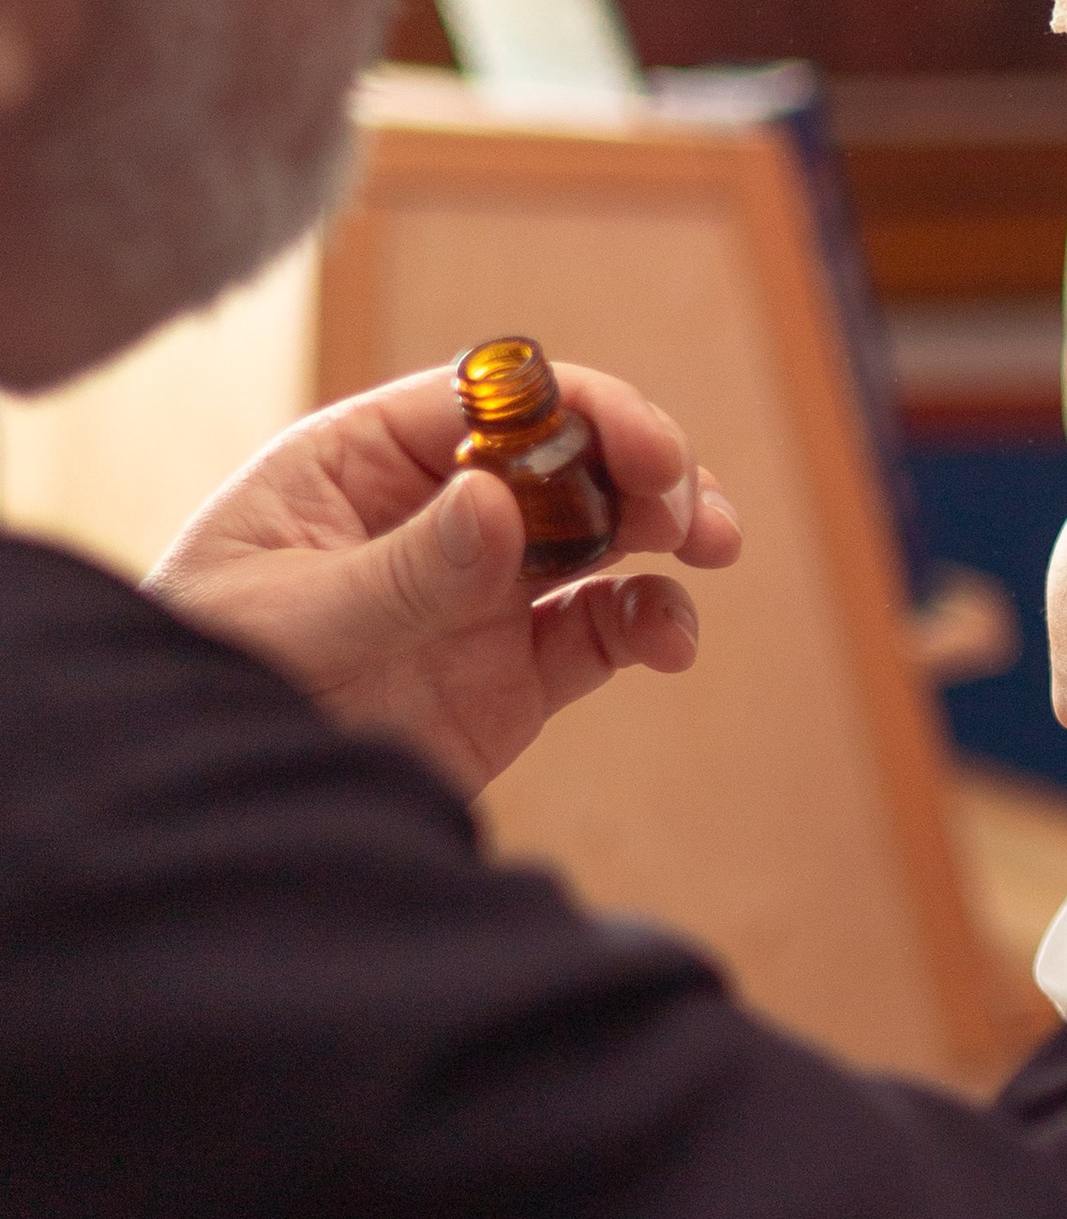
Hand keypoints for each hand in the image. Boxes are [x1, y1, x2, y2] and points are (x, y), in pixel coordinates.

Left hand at [145, 365, 744, 800]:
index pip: (490, 399)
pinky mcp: (513, 671)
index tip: (641, 447)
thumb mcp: (290, 621)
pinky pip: (601, 627)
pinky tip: (670, 640)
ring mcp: (480, 590)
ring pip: (601, 528)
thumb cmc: (206, 685)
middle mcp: (434, 511)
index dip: (579, 406)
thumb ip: (400, 569)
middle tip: (689, 510)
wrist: (208, 819)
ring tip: (708, 548)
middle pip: (565, 452)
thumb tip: (493, 502)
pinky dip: (651, 621)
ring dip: (667, 525)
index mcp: (363, 463)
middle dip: (642, 462)